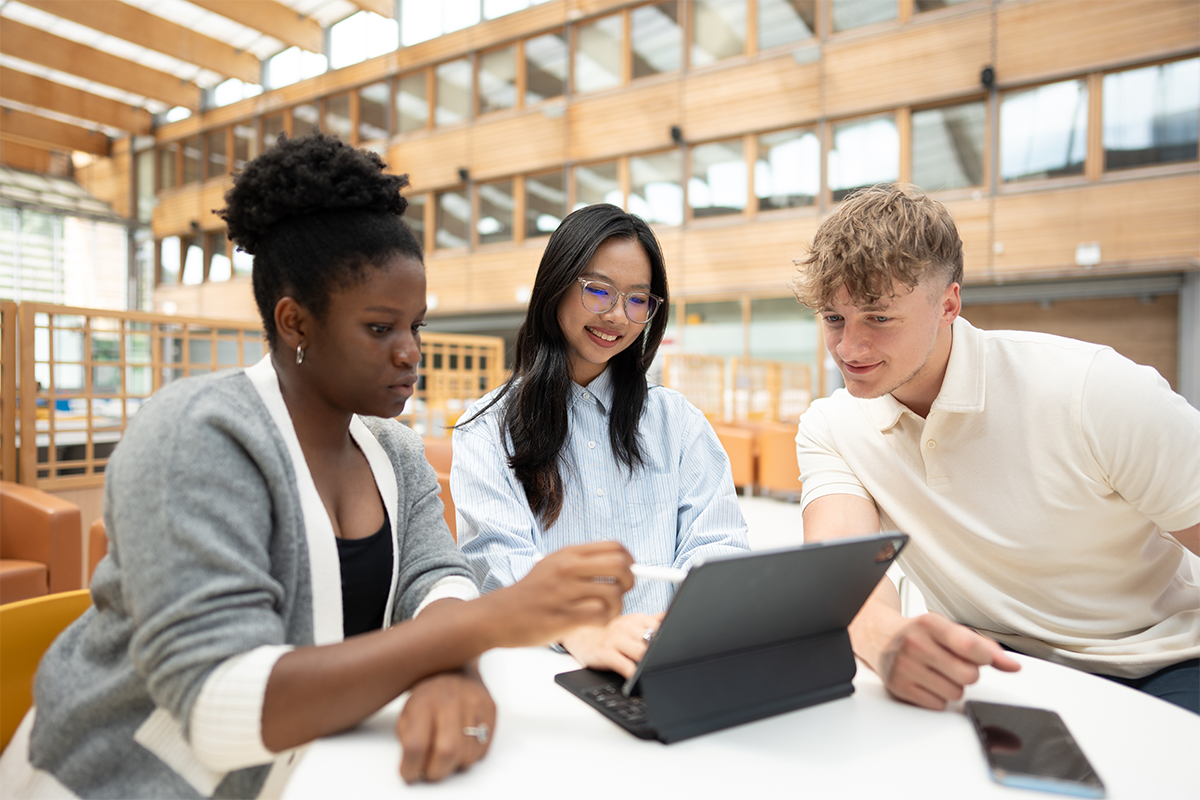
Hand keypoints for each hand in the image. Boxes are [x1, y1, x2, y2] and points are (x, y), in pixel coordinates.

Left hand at [396, 663, 495, 783]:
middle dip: (436, 771)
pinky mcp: (491, 708)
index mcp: (423, 702)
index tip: (409, 774)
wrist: (454, 666)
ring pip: (468, 755)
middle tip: (430, 770)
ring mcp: (475, 703)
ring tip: (445, 750)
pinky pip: (483, 749)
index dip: (410, 768)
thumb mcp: (407, 714)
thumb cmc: (428, 697)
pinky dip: (469, 754)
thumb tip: (415, 766)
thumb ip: (409, 741)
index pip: (416, 745)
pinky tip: (461, 741)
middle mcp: (451, 700)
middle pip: (447, 752)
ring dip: (454, 763)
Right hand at [482, 541, 633, 648]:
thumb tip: (619, 563)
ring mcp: (565, 593)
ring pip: (613, 594)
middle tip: (622, 591)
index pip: (614, 547)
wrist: (497, 615)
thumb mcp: (551, 565)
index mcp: (567, 554)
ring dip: (617, 606)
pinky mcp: (563, 617)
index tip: (627, 571)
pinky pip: (601, 616)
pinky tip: (594, 621)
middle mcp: (567, 569)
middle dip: (629, 581)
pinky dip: (604, 620)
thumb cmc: (529, 594)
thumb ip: (581, 563)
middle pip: (620, 566)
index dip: (629, 560)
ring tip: (605, 611)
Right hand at [560, 612, 664, 678]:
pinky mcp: (605, 653)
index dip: (670, 641)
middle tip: (667, 664)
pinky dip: (635, 675)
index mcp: (636, 619)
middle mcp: (626, 627)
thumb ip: (653, 620)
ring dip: (650, 664)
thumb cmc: (610, 633)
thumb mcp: (632, 623)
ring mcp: (615, 640)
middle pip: (653, 641)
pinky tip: (639, 679)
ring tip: (655, 672)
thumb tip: (673, 614)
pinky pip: (625, 666)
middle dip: (661, 654)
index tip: (676, 652)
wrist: (581, 637)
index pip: (661, 629)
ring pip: (642, 653)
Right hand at [874, 613, 1020, 709]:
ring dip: (953, 687)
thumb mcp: (950, 630)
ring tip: (939, 673)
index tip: (981, 657)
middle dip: (968, 673)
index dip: (984, 657)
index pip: (969, 646)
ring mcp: (905, 666)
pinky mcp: (899, 687)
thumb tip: (1012, 666)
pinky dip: (938, 698)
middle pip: (968, 676)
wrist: (881, 638)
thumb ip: (984, 647)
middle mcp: (915, 644)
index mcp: (931, 624)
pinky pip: (938, 705)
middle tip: (954, 664)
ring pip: (955, 694)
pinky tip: (928, 682)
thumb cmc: (921, 634)